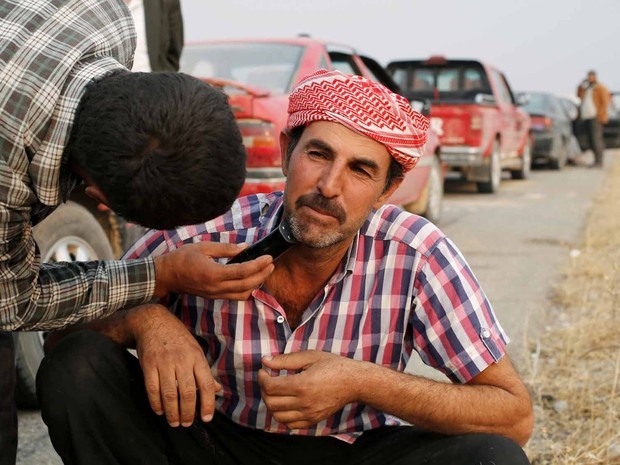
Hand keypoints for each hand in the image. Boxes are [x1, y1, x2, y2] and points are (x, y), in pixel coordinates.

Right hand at [129, 305, 220, 426]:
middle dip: (188, 413)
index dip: (208, 403)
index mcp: (197, 357)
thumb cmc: (178, 338)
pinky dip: (156, 404)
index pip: (206, 384)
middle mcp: (182, 360)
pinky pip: (152, 389)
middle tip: (187, 424)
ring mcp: (164, 363)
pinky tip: (159, 411)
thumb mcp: (196, 350)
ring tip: (174, 422)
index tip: (207, 418)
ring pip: (169, 394)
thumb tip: (217, 389)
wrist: (153, 322)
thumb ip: (205, 371)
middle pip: (187, 393)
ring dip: (172, 412)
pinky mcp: (149, 365)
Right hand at [154, 242, 273, 299]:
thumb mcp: (203, 247)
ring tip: (264, 271)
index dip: (258, 265)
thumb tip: (245, 247)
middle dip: (262, 275)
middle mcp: (216, 287)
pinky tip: (251, 279)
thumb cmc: (182, 258)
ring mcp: (215, 294)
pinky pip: (235, 296)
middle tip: (271, 264)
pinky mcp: (214, 297)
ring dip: (256, 284)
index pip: (242, 272)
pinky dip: (247, 289)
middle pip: (246, 285)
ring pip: (243, 294)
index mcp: (213, 273)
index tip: (268, 258)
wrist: (166, 275)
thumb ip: (226, 248)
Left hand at [257, 351, 359, 428]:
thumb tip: (265, 360)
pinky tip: (285, 403)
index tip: (263, 371)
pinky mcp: (313, 420)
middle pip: (271, 402)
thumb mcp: (310, 356)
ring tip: (275, 392)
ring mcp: (309, 414)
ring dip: (271, 403)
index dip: (262, 378)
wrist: (354, 382)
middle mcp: (304, 402)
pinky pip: (290, 424)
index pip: (271, 387)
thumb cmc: (333, 366)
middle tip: (268, 380)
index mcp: (302, 384)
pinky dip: (282, 415)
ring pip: (278, 416)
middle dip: (264, 390)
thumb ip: (286, 360)